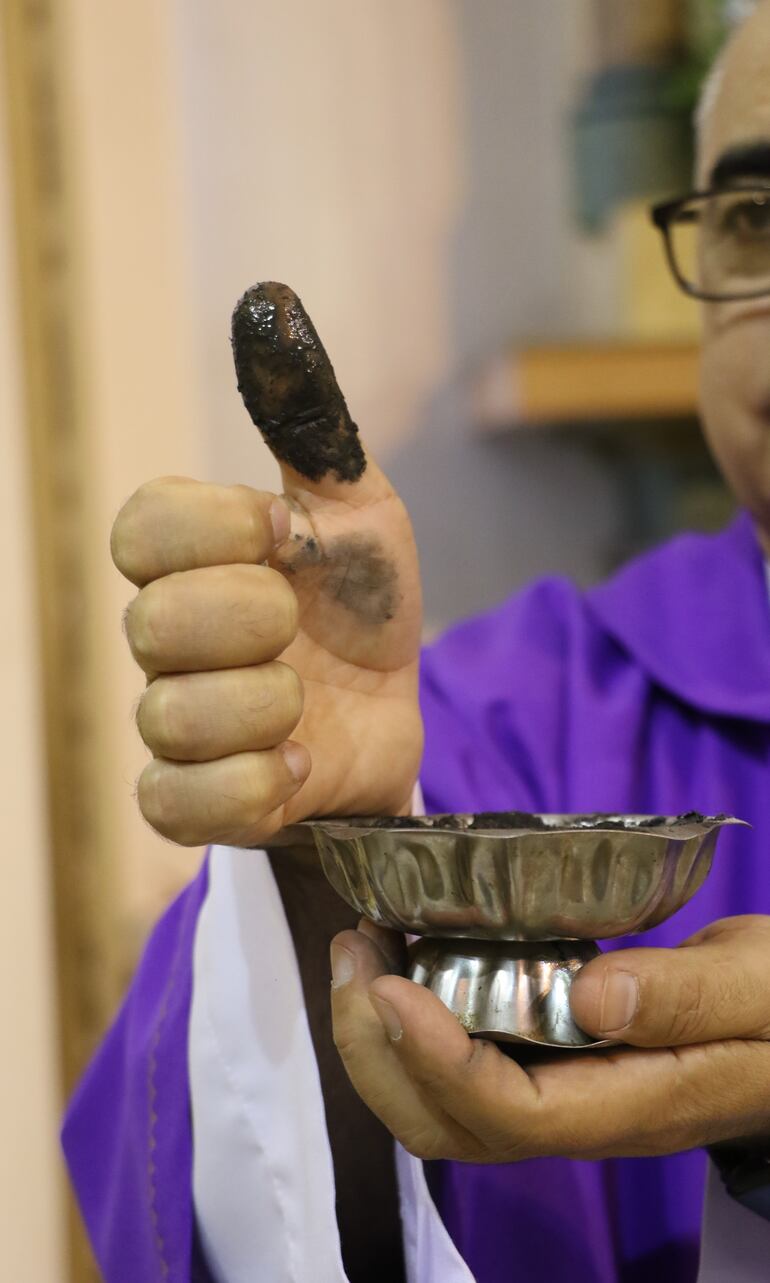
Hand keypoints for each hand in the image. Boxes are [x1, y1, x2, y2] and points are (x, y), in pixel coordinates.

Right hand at [111, 283, 422, 846]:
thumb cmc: (364, 606)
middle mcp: (165, 641)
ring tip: (307, 703)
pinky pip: (177, 804)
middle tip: (301, 625)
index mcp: (190, 561)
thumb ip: (311, 423)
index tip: (289, 533)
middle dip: (253, 618)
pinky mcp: (200, 801)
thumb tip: (269, 301)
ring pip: (169, 716)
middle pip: (151, 623)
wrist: (400, 710)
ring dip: (266, 706)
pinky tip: (296, 764)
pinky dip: (251, 785)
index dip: (216, 527)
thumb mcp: (359, 509)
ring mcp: (176, 725)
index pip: (139, 527)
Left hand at [330, 915, 769, 1161]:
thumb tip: (588, 997)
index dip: (437, 1060)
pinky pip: (459, 1066)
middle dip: (377, 1050)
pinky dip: (410, 1020)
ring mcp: (560, 1096)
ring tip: (361, 946)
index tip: (390, 984)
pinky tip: (404, 955)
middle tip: (354, 950)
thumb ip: (682, 997)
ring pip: (439, 1107)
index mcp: (635, 1105)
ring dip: (379, 1036)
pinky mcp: (549, 1065)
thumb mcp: (757, 987)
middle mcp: (582, 1117)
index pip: (511, 1114)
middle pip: (450, 1127)